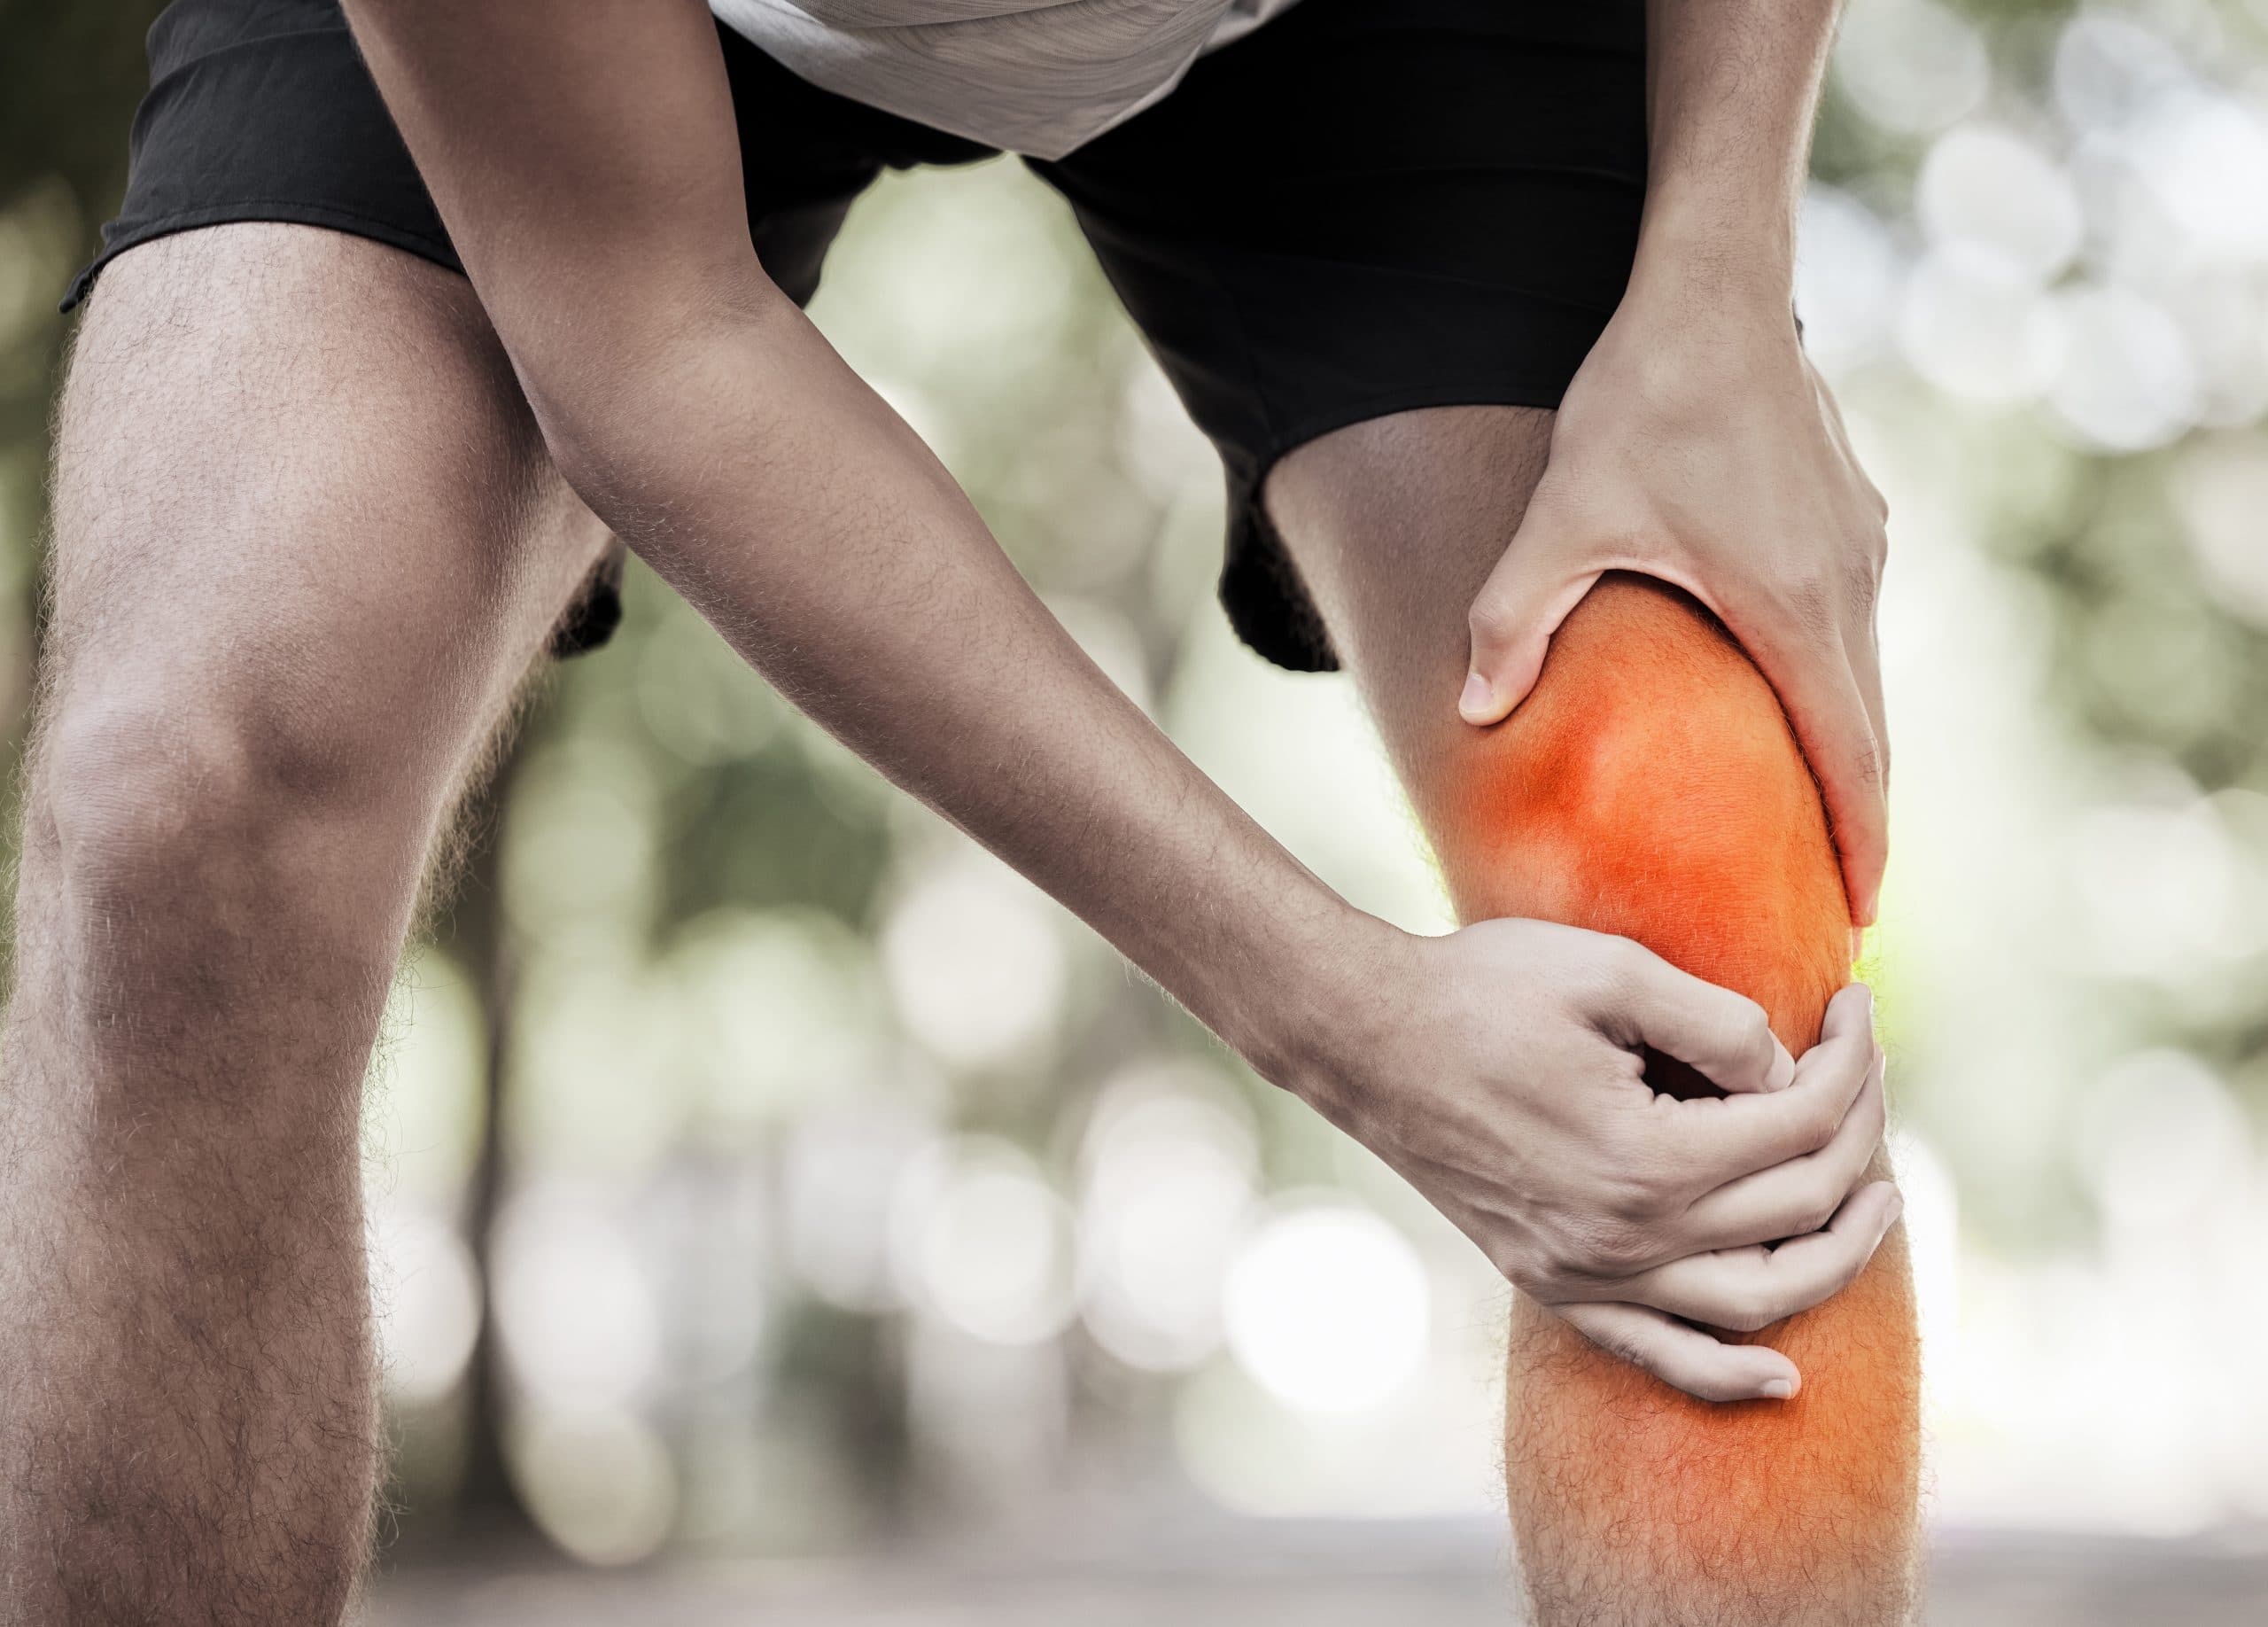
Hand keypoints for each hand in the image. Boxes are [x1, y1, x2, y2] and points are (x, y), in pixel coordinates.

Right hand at [1299, 922, 1895, 1401]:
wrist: (1365, 1039)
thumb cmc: (1480, 990)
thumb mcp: (1608, 971)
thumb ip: (1717, 1021)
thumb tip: (1787, 1071)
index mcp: (1649, 1156)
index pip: (1799, 1121)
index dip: (1850, 1059)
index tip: (1852, 1006)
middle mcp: (1629, 1237)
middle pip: (1798, 1206)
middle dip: (1857, 1132)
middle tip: (1863, 1071)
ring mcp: (1590, 1274)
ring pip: (1757, 1299)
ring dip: (1837, 1252)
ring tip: (1878, 1200)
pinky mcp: (1555, 1286)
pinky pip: (1660, 1355)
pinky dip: (1727, 1375)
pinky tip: (1781, 1379)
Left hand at [1456, 277, 1891, 924]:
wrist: (1717, 284)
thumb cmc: (1645, 399)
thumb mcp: (1564, 515)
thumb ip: (1513, 619)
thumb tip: (1472, 713)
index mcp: (1793, 607)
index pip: (1846, 757)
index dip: (1856, 842)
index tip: (1858, 913)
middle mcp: (1850, 584)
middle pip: (1870, 730)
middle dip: (1858, 819)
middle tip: (1835, 898)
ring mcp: (1863, 545)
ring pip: (1867, 676)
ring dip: (1850, 750)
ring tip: (1820, 818)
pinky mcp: (1854, 513)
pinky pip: (1856, 625)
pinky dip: (1840, 683)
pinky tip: (1796, 699)